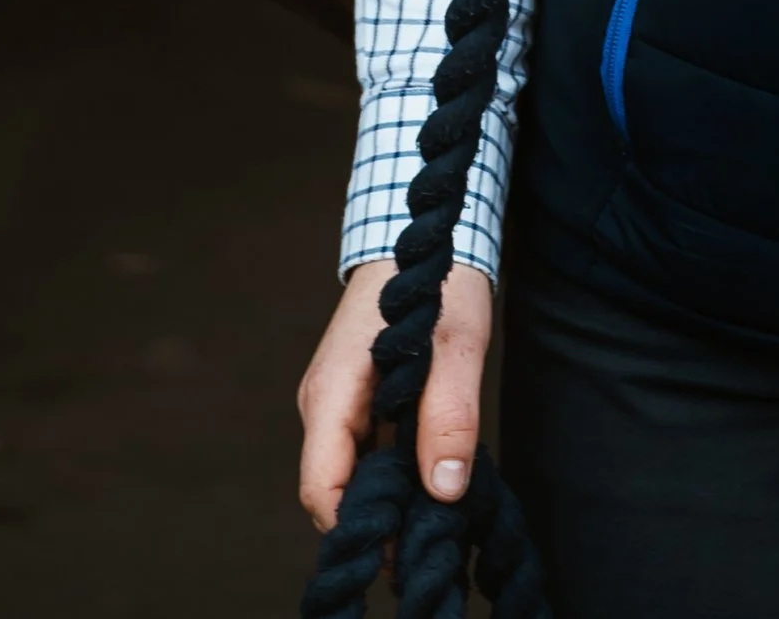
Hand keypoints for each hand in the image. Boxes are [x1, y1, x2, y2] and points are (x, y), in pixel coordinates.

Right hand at [298, 258, 495, 529]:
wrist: (417, 234)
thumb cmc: (433, 280)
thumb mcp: (456, 345)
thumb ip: (449, 416)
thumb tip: (443, 491)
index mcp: (331, 392)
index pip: (321, 488)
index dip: (358, 527)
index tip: (405, 545)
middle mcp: (322, 403)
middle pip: (334, 488)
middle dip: (379, 519)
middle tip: (434, 535)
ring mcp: (335, 403)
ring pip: (351, 474)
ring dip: (390, 497)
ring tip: (439, 510)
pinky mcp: (353, 401)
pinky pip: (364, 453)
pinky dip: (394, 472)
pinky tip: (432, 476)